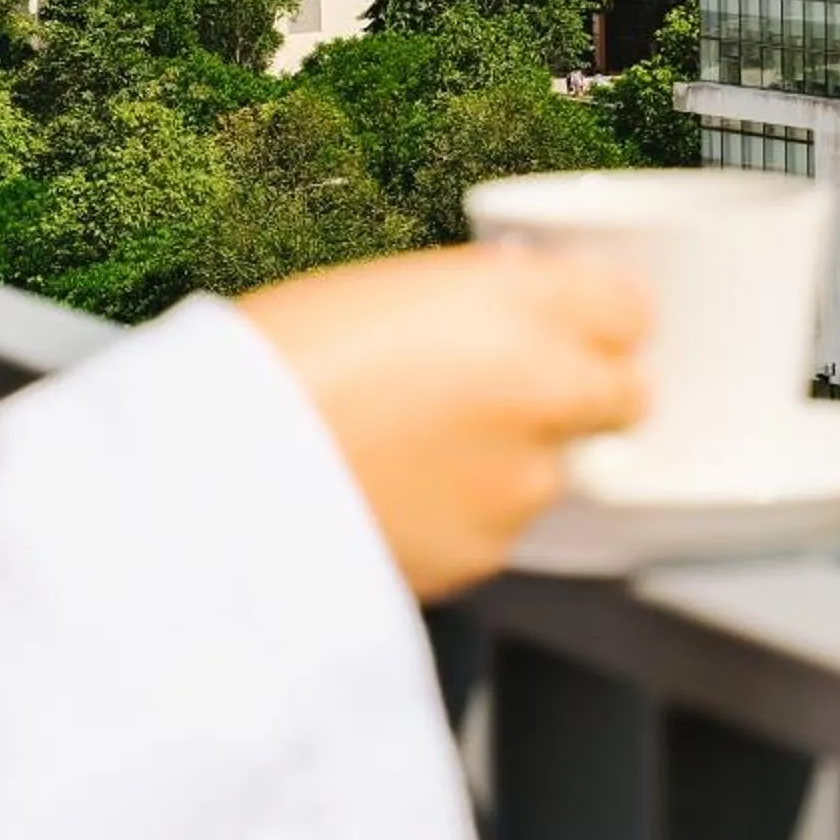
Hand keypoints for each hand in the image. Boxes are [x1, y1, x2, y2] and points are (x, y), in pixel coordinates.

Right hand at [242, 246, 649, 599]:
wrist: (211, 480)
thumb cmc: (268, 370)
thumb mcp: (381, 292)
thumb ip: (473, 303)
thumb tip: (511, 310)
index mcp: (519, 297)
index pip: (628, 306)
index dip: (594, 319)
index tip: (571, 327)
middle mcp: (546, 383)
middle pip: (624, 391)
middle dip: (582, 394)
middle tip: (509, 394)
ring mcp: (526, 476)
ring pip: (561, 466)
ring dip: (515, 460)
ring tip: (419, 451)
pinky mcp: (493, 548)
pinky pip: (504, 524)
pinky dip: (470, 513)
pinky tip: (402, 493)